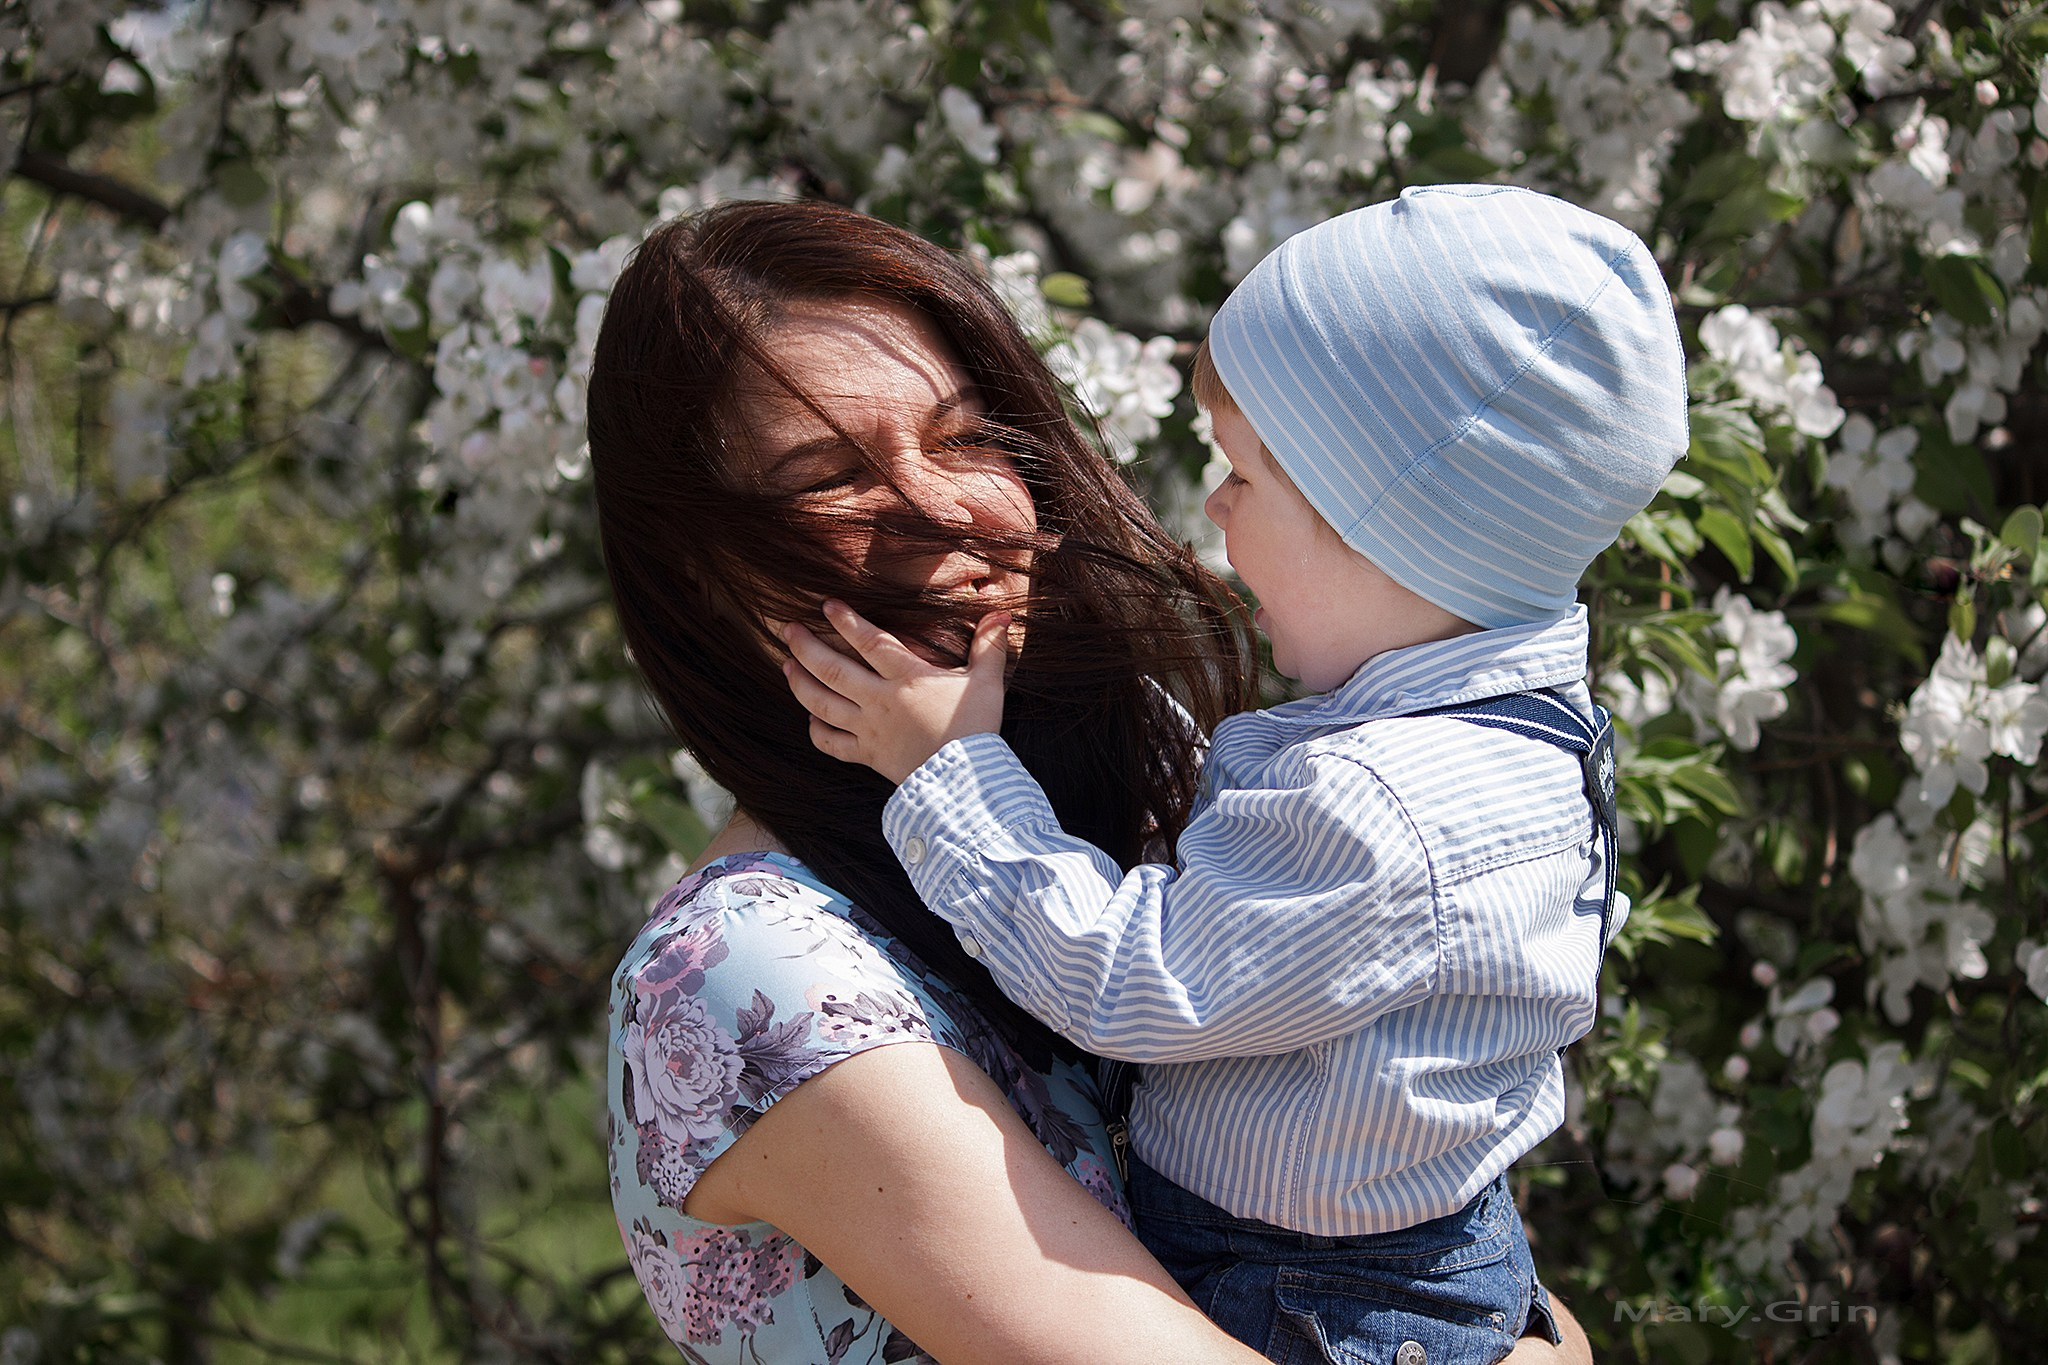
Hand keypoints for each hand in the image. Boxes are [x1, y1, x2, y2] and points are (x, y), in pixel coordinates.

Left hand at [782, 600, 1009, 783]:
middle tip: (787, 630)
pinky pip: (832, 744)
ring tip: (786, 665)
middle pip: (831, 670)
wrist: (966, 781)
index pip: (870, 641)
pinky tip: (809, 719)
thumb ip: (989, 647)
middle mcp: (880, 701)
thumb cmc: (977, 727)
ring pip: (822, 704)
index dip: (846, 621)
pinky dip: (816, 732)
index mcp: (907, 678)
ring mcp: (869, 730)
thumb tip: (1002, 615)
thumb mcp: (986, 682)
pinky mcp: (868, 756)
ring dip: (800, 683)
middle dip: (805, 647)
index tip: (826, 605)